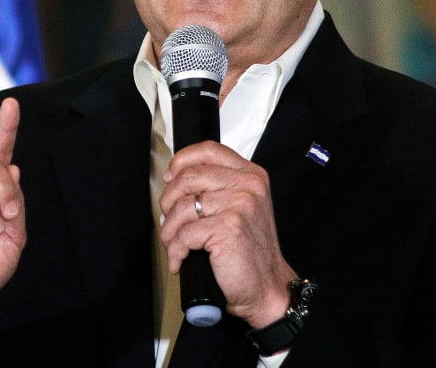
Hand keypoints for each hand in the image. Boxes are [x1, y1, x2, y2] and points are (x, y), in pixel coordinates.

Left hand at [159, 141, 296, 328]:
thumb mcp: (241, 207)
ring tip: (175, 244)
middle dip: (168, 201)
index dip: (182, 160)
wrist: (267, 285)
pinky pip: (184, 234)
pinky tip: (180, 259)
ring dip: (170, 231)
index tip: (170, 176)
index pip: (209, 150)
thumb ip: (218, 187)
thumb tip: (175, 177)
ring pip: (182, 207)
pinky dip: (175, 251)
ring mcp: (240, 205)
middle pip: (189, 177)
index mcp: (251, 175)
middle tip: (170, 220)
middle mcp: (248, 185)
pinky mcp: (229, 227)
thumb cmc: (250, 251)